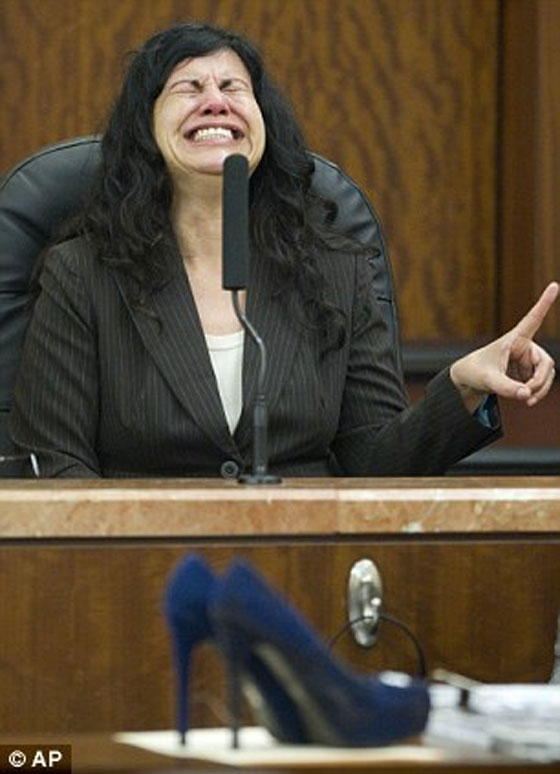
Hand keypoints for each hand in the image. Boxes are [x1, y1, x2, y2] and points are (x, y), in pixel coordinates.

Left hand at [450, 282, 557, 411]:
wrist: (469, 380)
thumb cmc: (475, 372)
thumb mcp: (488, 380)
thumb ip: (507, 388)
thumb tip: (527, 395)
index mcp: (514, 339)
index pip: (532, 320)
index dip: (544, 304)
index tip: (554, 285)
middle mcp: (525, 346)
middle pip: (546, 364)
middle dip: (540, 382)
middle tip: (527, 397)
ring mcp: (528, 360)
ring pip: (546, 375)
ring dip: (539, 389)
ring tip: (526, 400)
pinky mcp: (528, 372)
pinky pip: (541, 383)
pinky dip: (535, 393)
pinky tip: (525, 399)